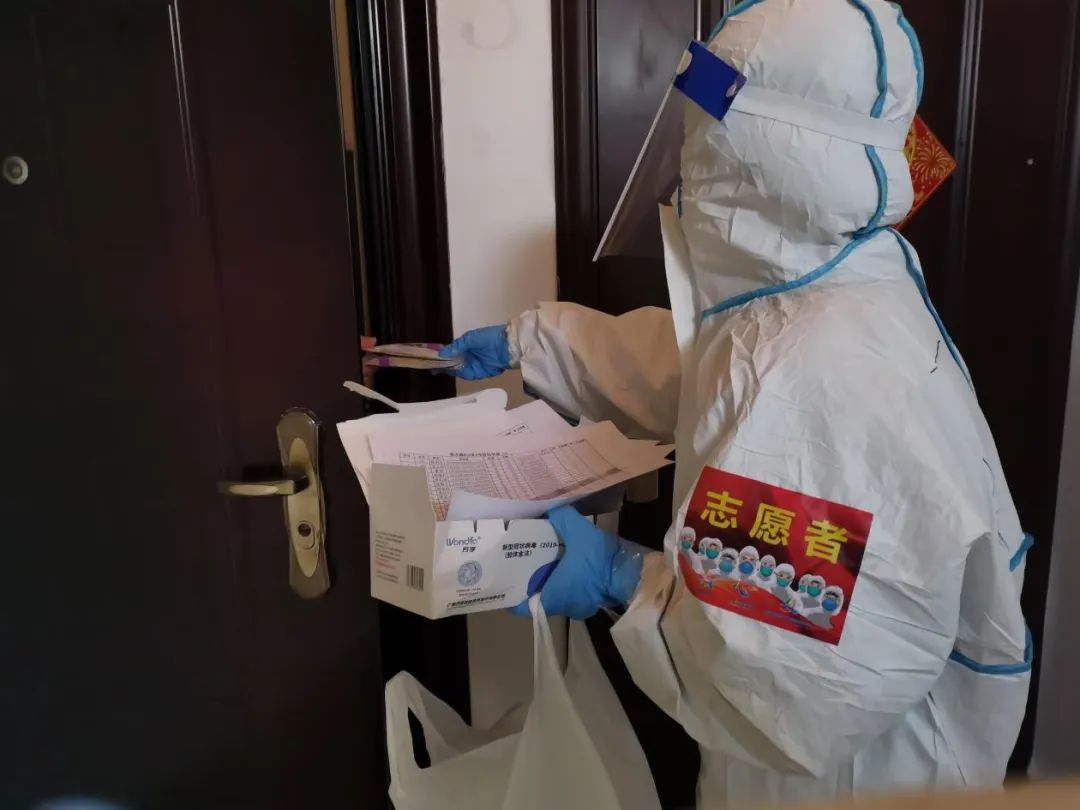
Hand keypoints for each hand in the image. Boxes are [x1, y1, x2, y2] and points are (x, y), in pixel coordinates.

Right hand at [439, 325, 511, 380]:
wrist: (507, 346)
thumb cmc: (489, 338)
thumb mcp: (470, 338)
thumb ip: (456, 346)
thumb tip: (442, 353)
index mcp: (466, 346)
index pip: (452, 353)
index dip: (443, 357)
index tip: (433, 360)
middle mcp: (469, 356)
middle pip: (454, 363)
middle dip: (445, 366)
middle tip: (434, 368)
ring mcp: (474, 365)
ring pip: (459, 370)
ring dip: (451, 370)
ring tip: (441, 369)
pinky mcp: (480, 373)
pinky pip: (468, 375)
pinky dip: (461, 374)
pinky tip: (454, 372)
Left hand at [511, 505, 647, 619]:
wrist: (634, 572)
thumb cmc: (599, 559)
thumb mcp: (577, 530)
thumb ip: (560, 518)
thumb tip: (550, 510)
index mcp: (552, 597)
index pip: (521, 608)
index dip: (510, 596)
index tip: (505, 580)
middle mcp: (563, 607)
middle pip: (538, 598)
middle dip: (530, 581)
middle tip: (522, 559)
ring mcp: (580, 606)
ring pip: (556, 593)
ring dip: (549, 579)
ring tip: (542, 556)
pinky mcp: (592, 600)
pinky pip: (571, 591)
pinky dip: (565, 579)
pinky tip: (566, 560)